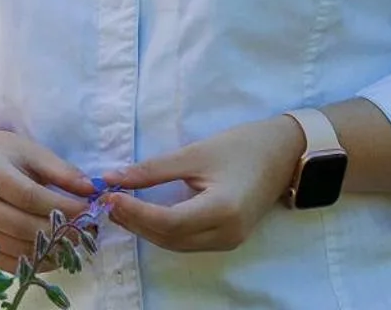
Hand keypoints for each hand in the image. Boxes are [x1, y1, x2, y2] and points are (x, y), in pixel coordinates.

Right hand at [0, 113, 94, 270]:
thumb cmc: (2, 153)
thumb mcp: (31, 151)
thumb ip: (61, 171)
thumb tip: (91, 191)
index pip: (31, 197)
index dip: (62, 207)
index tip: (88, 210)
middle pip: (23, 226)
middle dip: (60, 232)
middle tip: (86, 230)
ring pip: (17, 249)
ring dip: (51, 250)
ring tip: (74, 242)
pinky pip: (8, 263)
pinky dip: (35, 263)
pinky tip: (53, 253)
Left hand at [100, 117, 304, 252]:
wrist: (284, 153)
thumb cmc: (242, 146)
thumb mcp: (195, 153)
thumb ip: (153, 169)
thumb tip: (113, 177)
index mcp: (222, 210)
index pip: (168, 222)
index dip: (135, 212)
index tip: (108, 195)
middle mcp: (226, 234)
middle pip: (169, 238)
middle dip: (136, 222)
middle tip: (106, 201)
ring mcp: (228, 240)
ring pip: (176, 243)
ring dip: (146, 228)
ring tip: (119, 207)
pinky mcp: (226, 237)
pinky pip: (187, 240)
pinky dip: (162, 229)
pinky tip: (144, 213)